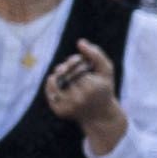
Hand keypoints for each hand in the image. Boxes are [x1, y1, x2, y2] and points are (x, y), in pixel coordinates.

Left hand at [45, 38, 122, 154]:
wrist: (100, 115)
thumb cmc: (103, 88)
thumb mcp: (106, 70)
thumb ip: (97, 55)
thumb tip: (80, 42)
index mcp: (92, 88)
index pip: (77, 67)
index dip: (77, 61)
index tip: (81, 61)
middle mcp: (80, 99)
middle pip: (66, 74)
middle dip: (67, 66)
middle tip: (69, 66)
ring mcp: (69, 107)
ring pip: (56, 82)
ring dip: (58, 74)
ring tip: (62, 72)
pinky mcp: (60, 112)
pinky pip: (50, 93)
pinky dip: (51, 84)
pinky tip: (56, 81)